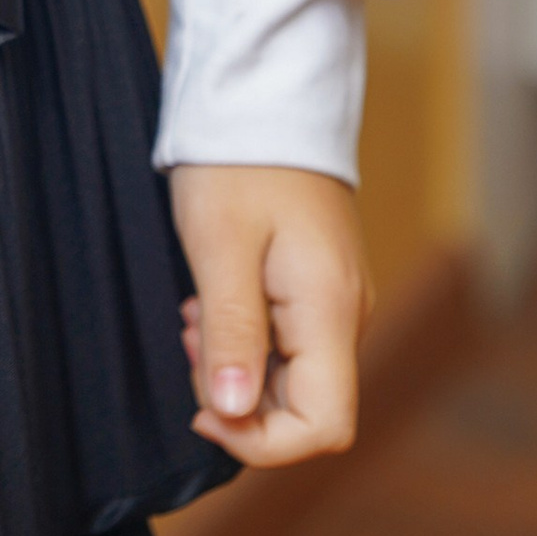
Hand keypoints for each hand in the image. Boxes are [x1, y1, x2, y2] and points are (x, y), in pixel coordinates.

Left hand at [169, 164, 370, 467]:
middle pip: (305, 409)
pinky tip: (211, 300)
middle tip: (189, 335)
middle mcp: (347, 316)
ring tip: (195, 312)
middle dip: (238, 397)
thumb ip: (231, 332)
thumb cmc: (236, 162)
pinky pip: (286, 346)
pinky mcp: (316, 289)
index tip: (202, 407)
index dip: (262, 440)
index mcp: (332, 311)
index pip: (324, 426)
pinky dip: (244, 339)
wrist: (260, 95)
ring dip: (236, 365)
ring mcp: (335, 303)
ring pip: (291, 379)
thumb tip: (233, 412)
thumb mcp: (219, 246)